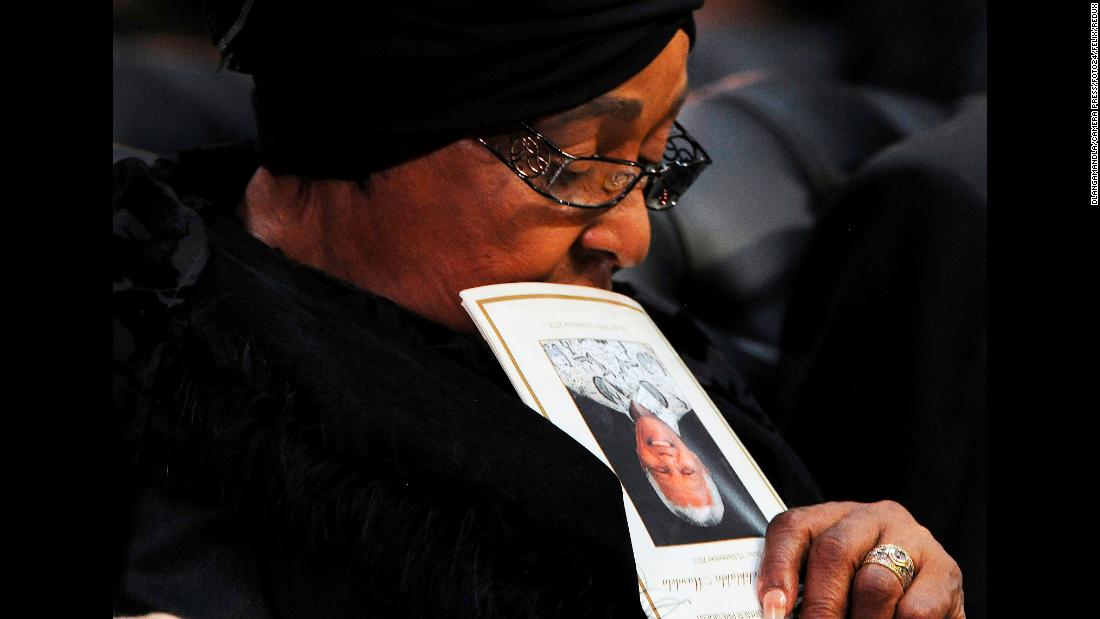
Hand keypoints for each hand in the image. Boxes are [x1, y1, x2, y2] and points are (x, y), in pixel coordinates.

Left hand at [757, 501, 963, 618]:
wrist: (925, 603)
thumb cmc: (863, 593)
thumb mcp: (832, 584)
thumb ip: (805, 592)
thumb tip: (777, 613)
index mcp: (834, 517)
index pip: (795, 527)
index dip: (777, 568)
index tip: (773, 608)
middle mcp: (872, 518)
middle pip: (834, 551)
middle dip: (819, 606)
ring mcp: (912, 539)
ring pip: (874, 583)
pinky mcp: (945, 571)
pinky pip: (913, 609)